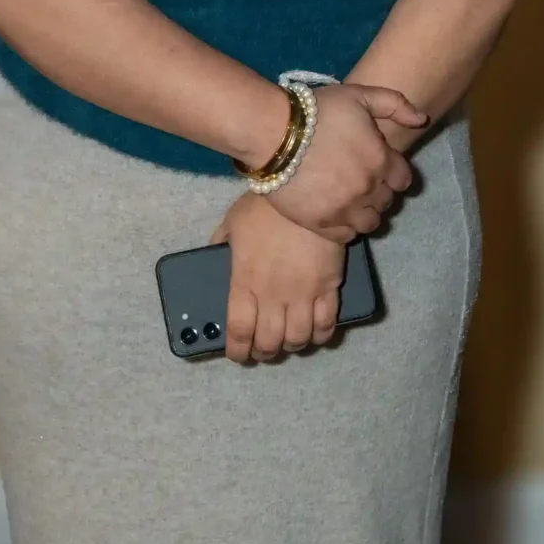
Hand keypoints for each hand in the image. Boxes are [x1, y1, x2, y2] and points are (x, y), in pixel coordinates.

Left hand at [212, 194, 346, 362]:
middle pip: (269, 342)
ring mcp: (303, 293)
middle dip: (265, 352)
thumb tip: (214, 255)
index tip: (239, 354)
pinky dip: (322, 334)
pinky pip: (327, 323)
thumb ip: (221, 244)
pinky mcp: (329, 286)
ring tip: (290, 340)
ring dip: (292, 345)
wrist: (304, 189)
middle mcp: (273, 296)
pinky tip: (317, 333)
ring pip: (298, 338)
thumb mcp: (232, 223)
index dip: (238, 350)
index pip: (239, 332)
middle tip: (265, 349)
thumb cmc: (264, 206)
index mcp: (244, 283)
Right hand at [273, 83, 425, 239]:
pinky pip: (345, 236)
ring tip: (350, 202)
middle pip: (386, 202)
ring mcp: (344, 209)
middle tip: (361, 182)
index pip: (403, 180)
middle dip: (378, 192)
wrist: (273, 133)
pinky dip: (345, 228)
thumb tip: (421, 119)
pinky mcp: (320, 223)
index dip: (393, 174)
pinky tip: (336, 214)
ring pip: (369, 223)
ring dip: (364, 213)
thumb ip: (395, 104)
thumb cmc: (318, 111)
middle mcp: (368, 189)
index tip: (379, 168)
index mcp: (381, 160)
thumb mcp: (359, 95)